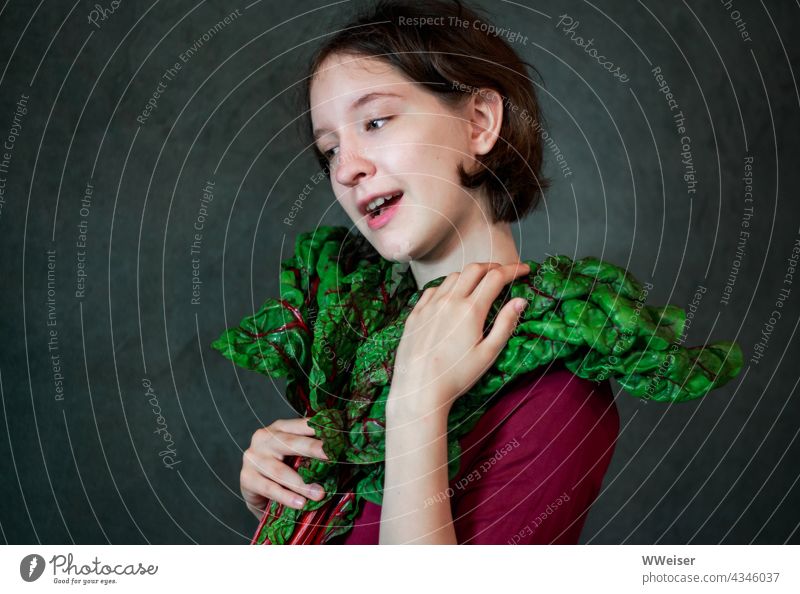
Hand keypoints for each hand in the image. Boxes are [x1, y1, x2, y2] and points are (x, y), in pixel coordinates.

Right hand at [240, 417, 328, 517]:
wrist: (256, 490)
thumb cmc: (283, 468)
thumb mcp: (297, 455)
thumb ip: (312, 452)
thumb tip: (342, 455)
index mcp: (280, 428)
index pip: (301, 425)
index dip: (319, 429)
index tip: (338, 435)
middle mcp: (264, 438)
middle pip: (290, 443)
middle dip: (312, 449)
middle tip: (330, 456)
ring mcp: (253, 457)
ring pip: (280, 471)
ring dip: (302, 483)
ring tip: (319, 494)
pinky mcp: (246, 478)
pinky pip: (270, 488)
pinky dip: (286, 497)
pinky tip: (300, 504)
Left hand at [387, 262, 529, 418]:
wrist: (419, 389)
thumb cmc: (457, 376)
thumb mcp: (488, 354)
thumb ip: (505, 324)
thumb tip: (520, 301)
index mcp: (470, 310)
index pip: (496, 278)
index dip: (513, 270)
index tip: (524, 270)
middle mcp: (449, 302)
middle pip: (474, 270)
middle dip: (492, 266)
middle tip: (503, 273)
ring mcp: (429, 306)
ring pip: (452, 277)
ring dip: (469, 274)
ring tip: (479, 283)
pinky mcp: (416, 313)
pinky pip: (433, 289)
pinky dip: (448, 286)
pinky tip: (451, 296)